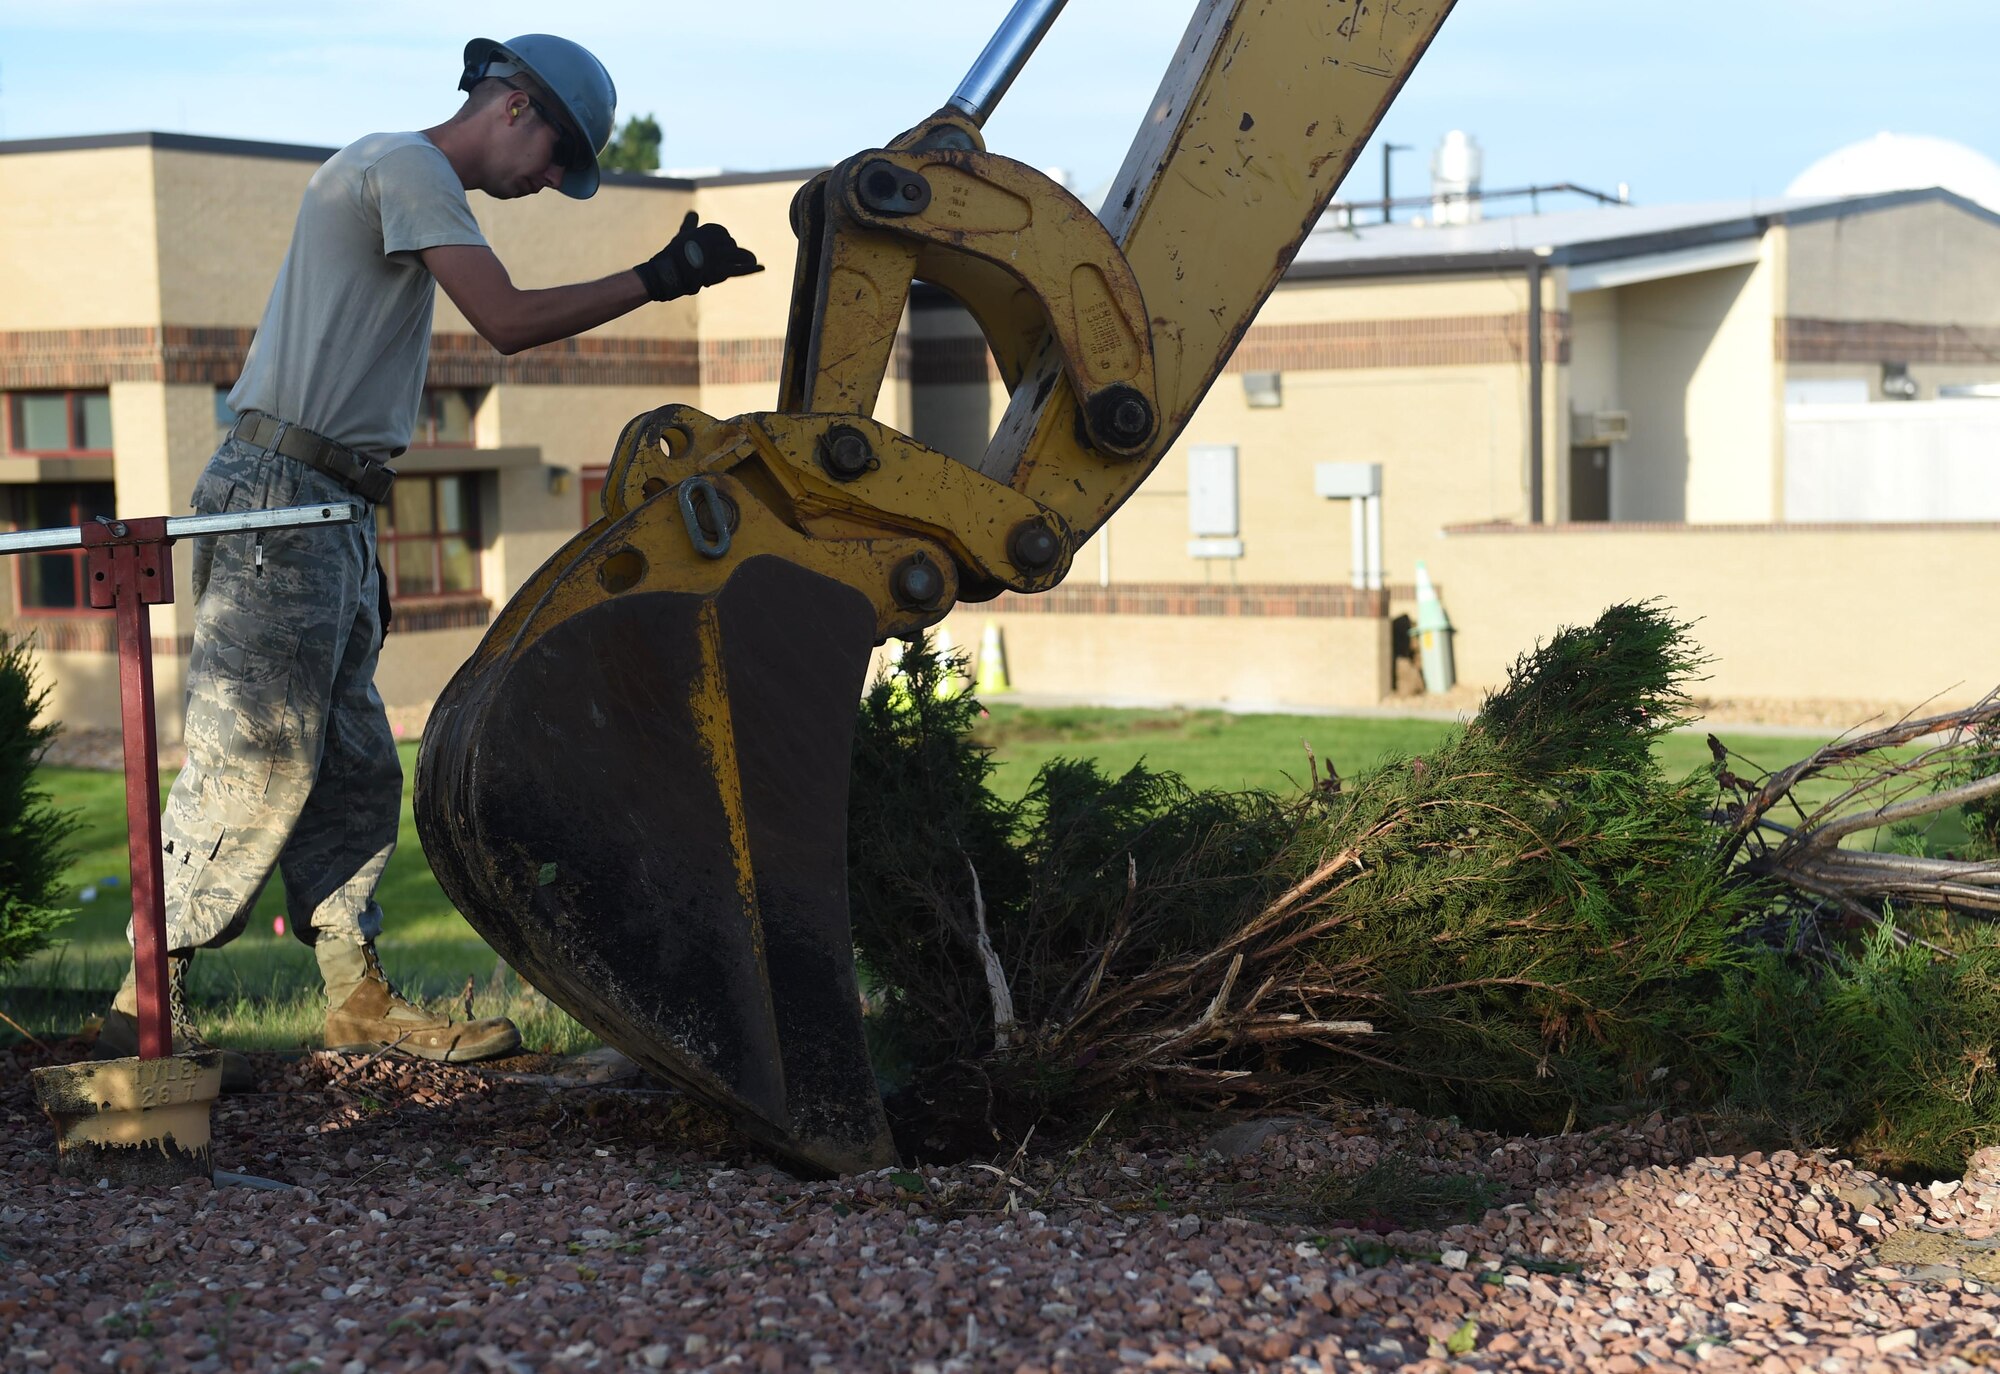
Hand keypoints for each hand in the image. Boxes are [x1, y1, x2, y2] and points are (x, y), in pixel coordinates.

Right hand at [634, 211, 764, 300]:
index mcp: (706, 230)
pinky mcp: (720, 271)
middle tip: (723, 260)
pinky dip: (752, 268)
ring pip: (737, 256)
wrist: (669, 273)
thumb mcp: (683, 235)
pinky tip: (762, 267)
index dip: (722, 241)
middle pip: (731, 245)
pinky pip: (740, 269)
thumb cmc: (674, 255)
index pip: (722, 233)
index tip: (716, 248)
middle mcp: (714, 241)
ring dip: (743, 259)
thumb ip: (690, 224)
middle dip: (730, 253)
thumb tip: (693, 212)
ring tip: (751, 260)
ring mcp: (718, 256)